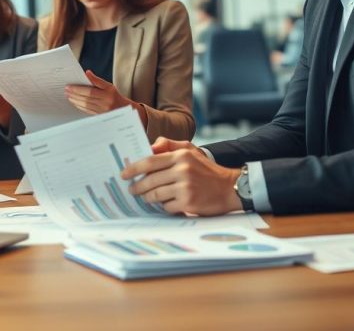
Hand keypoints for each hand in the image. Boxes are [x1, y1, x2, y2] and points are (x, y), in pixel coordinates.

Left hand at [64, 70, 132, 114]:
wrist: (123, 110)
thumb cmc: (114, 96)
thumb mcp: (108, 86)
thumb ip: (97, 80)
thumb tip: (86, 73)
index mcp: (107, 93)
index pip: (89, 91)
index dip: (78, 89)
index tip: (69, 86)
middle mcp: (105, 102)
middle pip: (86, 98)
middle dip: (74, 95)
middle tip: (66, 91)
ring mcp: (102, 110)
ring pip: (85, 105)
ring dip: (75, 101)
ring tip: (68, 96)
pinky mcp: (99, 116)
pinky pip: (87, 111)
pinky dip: (80, 106)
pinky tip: (74, 103)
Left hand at [120, 137, 241, 215]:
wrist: (230, 187)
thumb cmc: (207, 170)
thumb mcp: (191, 151)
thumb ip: (170, 146)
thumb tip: (149, 147)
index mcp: (181, 156)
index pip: (150, 161)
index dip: (133, 168)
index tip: (124, 174)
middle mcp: (182, 170)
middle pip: (150, 180)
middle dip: (137, 187)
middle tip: (132, 189)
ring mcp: (186, 187)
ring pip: (155, 195)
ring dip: (148, 198)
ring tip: (146, 198)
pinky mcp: (189, 203)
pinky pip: (167, 207)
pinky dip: (165, 207)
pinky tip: (168, 204)